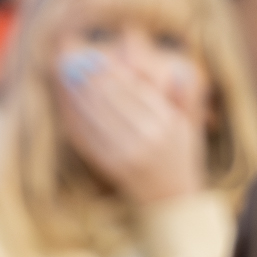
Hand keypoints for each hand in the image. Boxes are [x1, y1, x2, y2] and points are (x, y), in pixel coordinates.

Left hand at [54, 51, 206, 206]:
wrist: (172, 200)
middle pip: (114, 101)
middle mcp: (148, 139)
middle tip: (76, 59)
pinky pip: (90, 139)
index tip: (97, 56)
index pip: (135, 91)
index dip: (114, 72)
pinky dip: (77, 119)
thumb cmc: (180, 157)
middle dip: (93, 78)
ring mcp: (128, 155)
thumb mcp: (189, 124)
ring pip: (98, 118)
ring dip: (80, 94)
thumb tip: (174, 68)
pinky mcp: (112, 168)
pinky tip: (67, 104)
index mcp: (168, 124)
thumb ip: (183, 95)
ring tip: (68, 74)